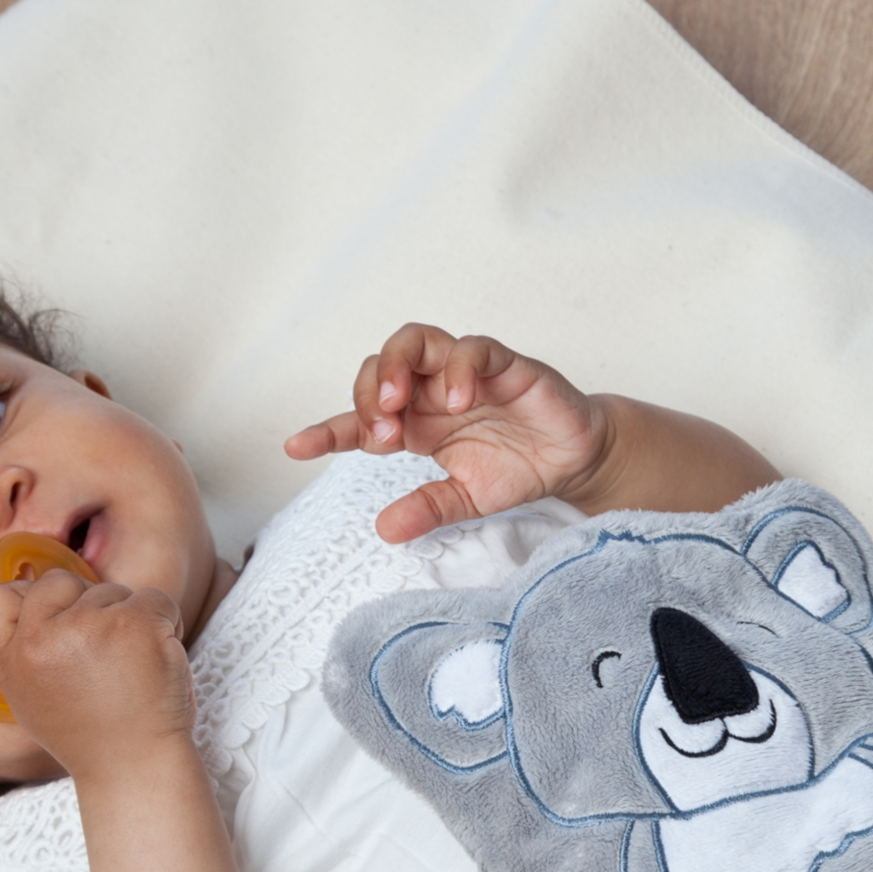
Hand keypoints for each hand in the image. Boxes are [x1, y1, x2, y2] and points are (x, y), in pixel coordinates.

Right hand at [0, 569, 192, 776]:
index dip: (30, 598)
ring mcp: (89, 625)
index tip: (59, 619)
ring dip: (130, 619)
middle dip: (86, 603)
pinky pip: (155, 598)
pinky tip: (161, 656)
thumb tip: (25, 594)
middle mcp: (43, 637)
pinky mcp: (134, 622)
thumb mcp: (31, 699)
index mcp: (13, 658)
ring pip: (111, 591)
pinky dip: (167, 621)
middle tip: (107, 649)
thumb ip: (24, 650)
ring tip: (134, 667)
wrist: (136, 767)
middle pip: (59, 581)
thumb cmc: (93, 737)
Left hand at [283, 323, 615, 542]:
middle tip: (378, 431)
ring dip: (397, 368)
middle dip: (367, 393)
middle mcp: (433, 392)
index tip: (297, 447)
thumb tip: (385, 530)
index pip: (361, 419)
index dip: (328, 430)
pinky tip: (456, 400)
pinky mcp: (505, 365)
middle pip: (381, 365)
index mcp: (417, 423)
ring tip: (399, 407)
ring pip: (417, 341)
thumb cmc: (518, 467)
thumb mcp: (466, 500)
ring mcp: (466, 374)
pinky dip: (458, 368)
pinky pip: (473, 349)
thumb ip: (428, 509)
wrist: (575, 459)